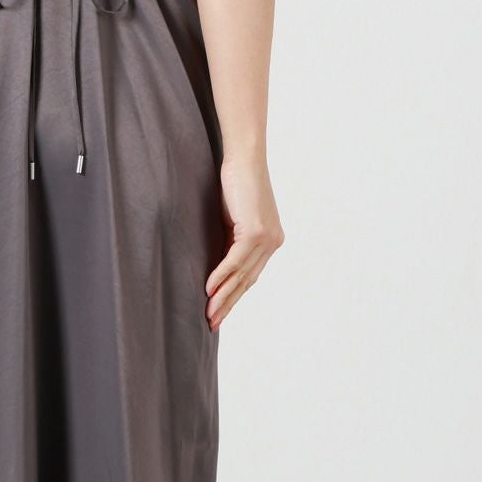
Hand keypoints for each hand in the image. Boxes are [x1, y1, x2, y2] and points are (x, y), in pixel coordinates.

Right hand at [205, 157, 284, 329]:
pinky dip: (221, 276)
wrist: (244, 158)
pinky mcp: (256, 231)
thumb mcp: (231, 219)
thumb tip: (217, 265)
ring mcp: (267, 238)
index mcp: (269, 241)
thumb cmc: (234, 183)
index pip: (249, 276)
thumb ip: (229, 242)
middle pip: (247, 281)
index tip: (218, 313)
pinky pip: (235, 260)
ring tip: (208, 314)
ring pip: (242, 275)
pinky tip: (208, 289)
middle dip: (228, 304)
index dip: (233, 296)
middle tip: (212, 323)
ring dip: (223, 297)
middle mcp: (273, 243)